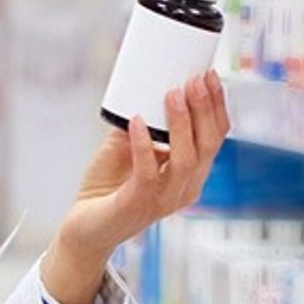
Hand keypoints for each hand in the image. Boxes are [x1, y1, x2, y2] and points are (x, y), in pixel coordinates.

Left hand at [42, 69, 229, 303]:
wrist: (85, 227)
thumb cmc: (109, 187)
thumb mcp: (127, 148)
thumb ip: (139, 125)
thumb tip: (141, 89)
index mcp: (190, 174)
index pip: (215, 138)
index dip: (217, 107)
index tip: (209, 75)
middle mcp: (185, 187)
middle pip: (208, 146)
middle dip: (204, 109)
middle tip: (194, 79)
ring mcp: (164, 199)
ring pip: (186, 159)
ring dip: (181, 123)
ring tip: (172, 94)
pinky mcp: (138, 204)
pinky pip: (148, 174)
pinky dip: (144, 145)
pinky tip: (136, 121)